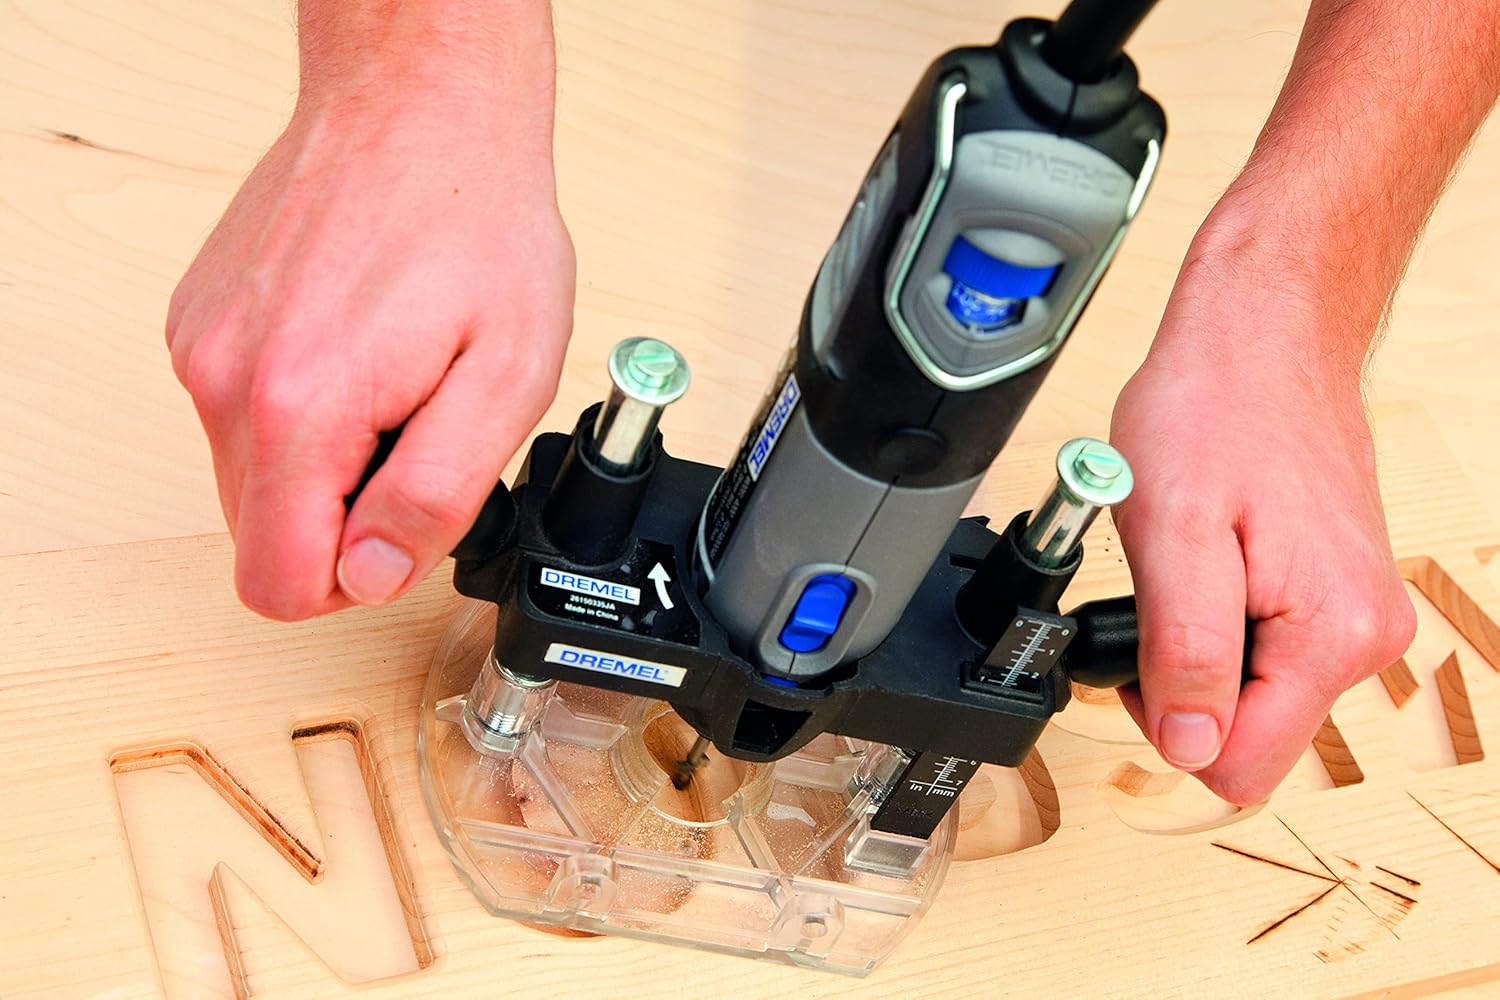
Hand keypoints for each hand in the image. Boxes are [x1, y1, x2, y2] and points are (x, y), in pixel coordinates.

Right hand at [167, 90, 572, 619]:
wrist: (421, 109)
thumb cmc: (477, 226)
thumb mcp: (506, 376)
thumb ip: (435, 492)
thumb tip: (369, 575)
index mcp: (301, 408)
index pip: (279, 584)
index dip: (356, 577)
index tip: (407, 513)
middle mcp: (226, 380)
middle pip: (264, 536)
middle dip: (345, 516)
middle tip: (416, 431)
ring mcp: (202, 347)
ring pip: (253, 480)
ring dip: (327, 463)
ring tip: (393, 383)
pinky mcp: (200, 322)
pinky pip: (242, 418)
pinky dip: (302, 412)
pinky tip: (359, 349)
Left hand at [1109, 209, 1415, 804]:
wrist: (1264, 334)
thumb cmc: (1215, 410)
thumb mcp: (1173, 534)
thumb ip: (1185, 651)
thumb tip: (1190, 747)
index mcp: (1332, 638)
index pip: (1240, 766)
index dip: (1169, 726)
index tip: (1143, 652)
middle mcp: (1365, 638)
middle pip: (1251, 731)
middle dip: (1186, 681)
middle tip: (1162, 590)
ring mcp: (1355, 614)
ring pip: (1255, 689)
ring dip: (1203, 644)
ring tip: (1190, 560)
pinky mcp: (1337, 592)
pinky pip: (1267, 645)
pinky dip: (1224, 615)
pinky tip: (1214, 553)